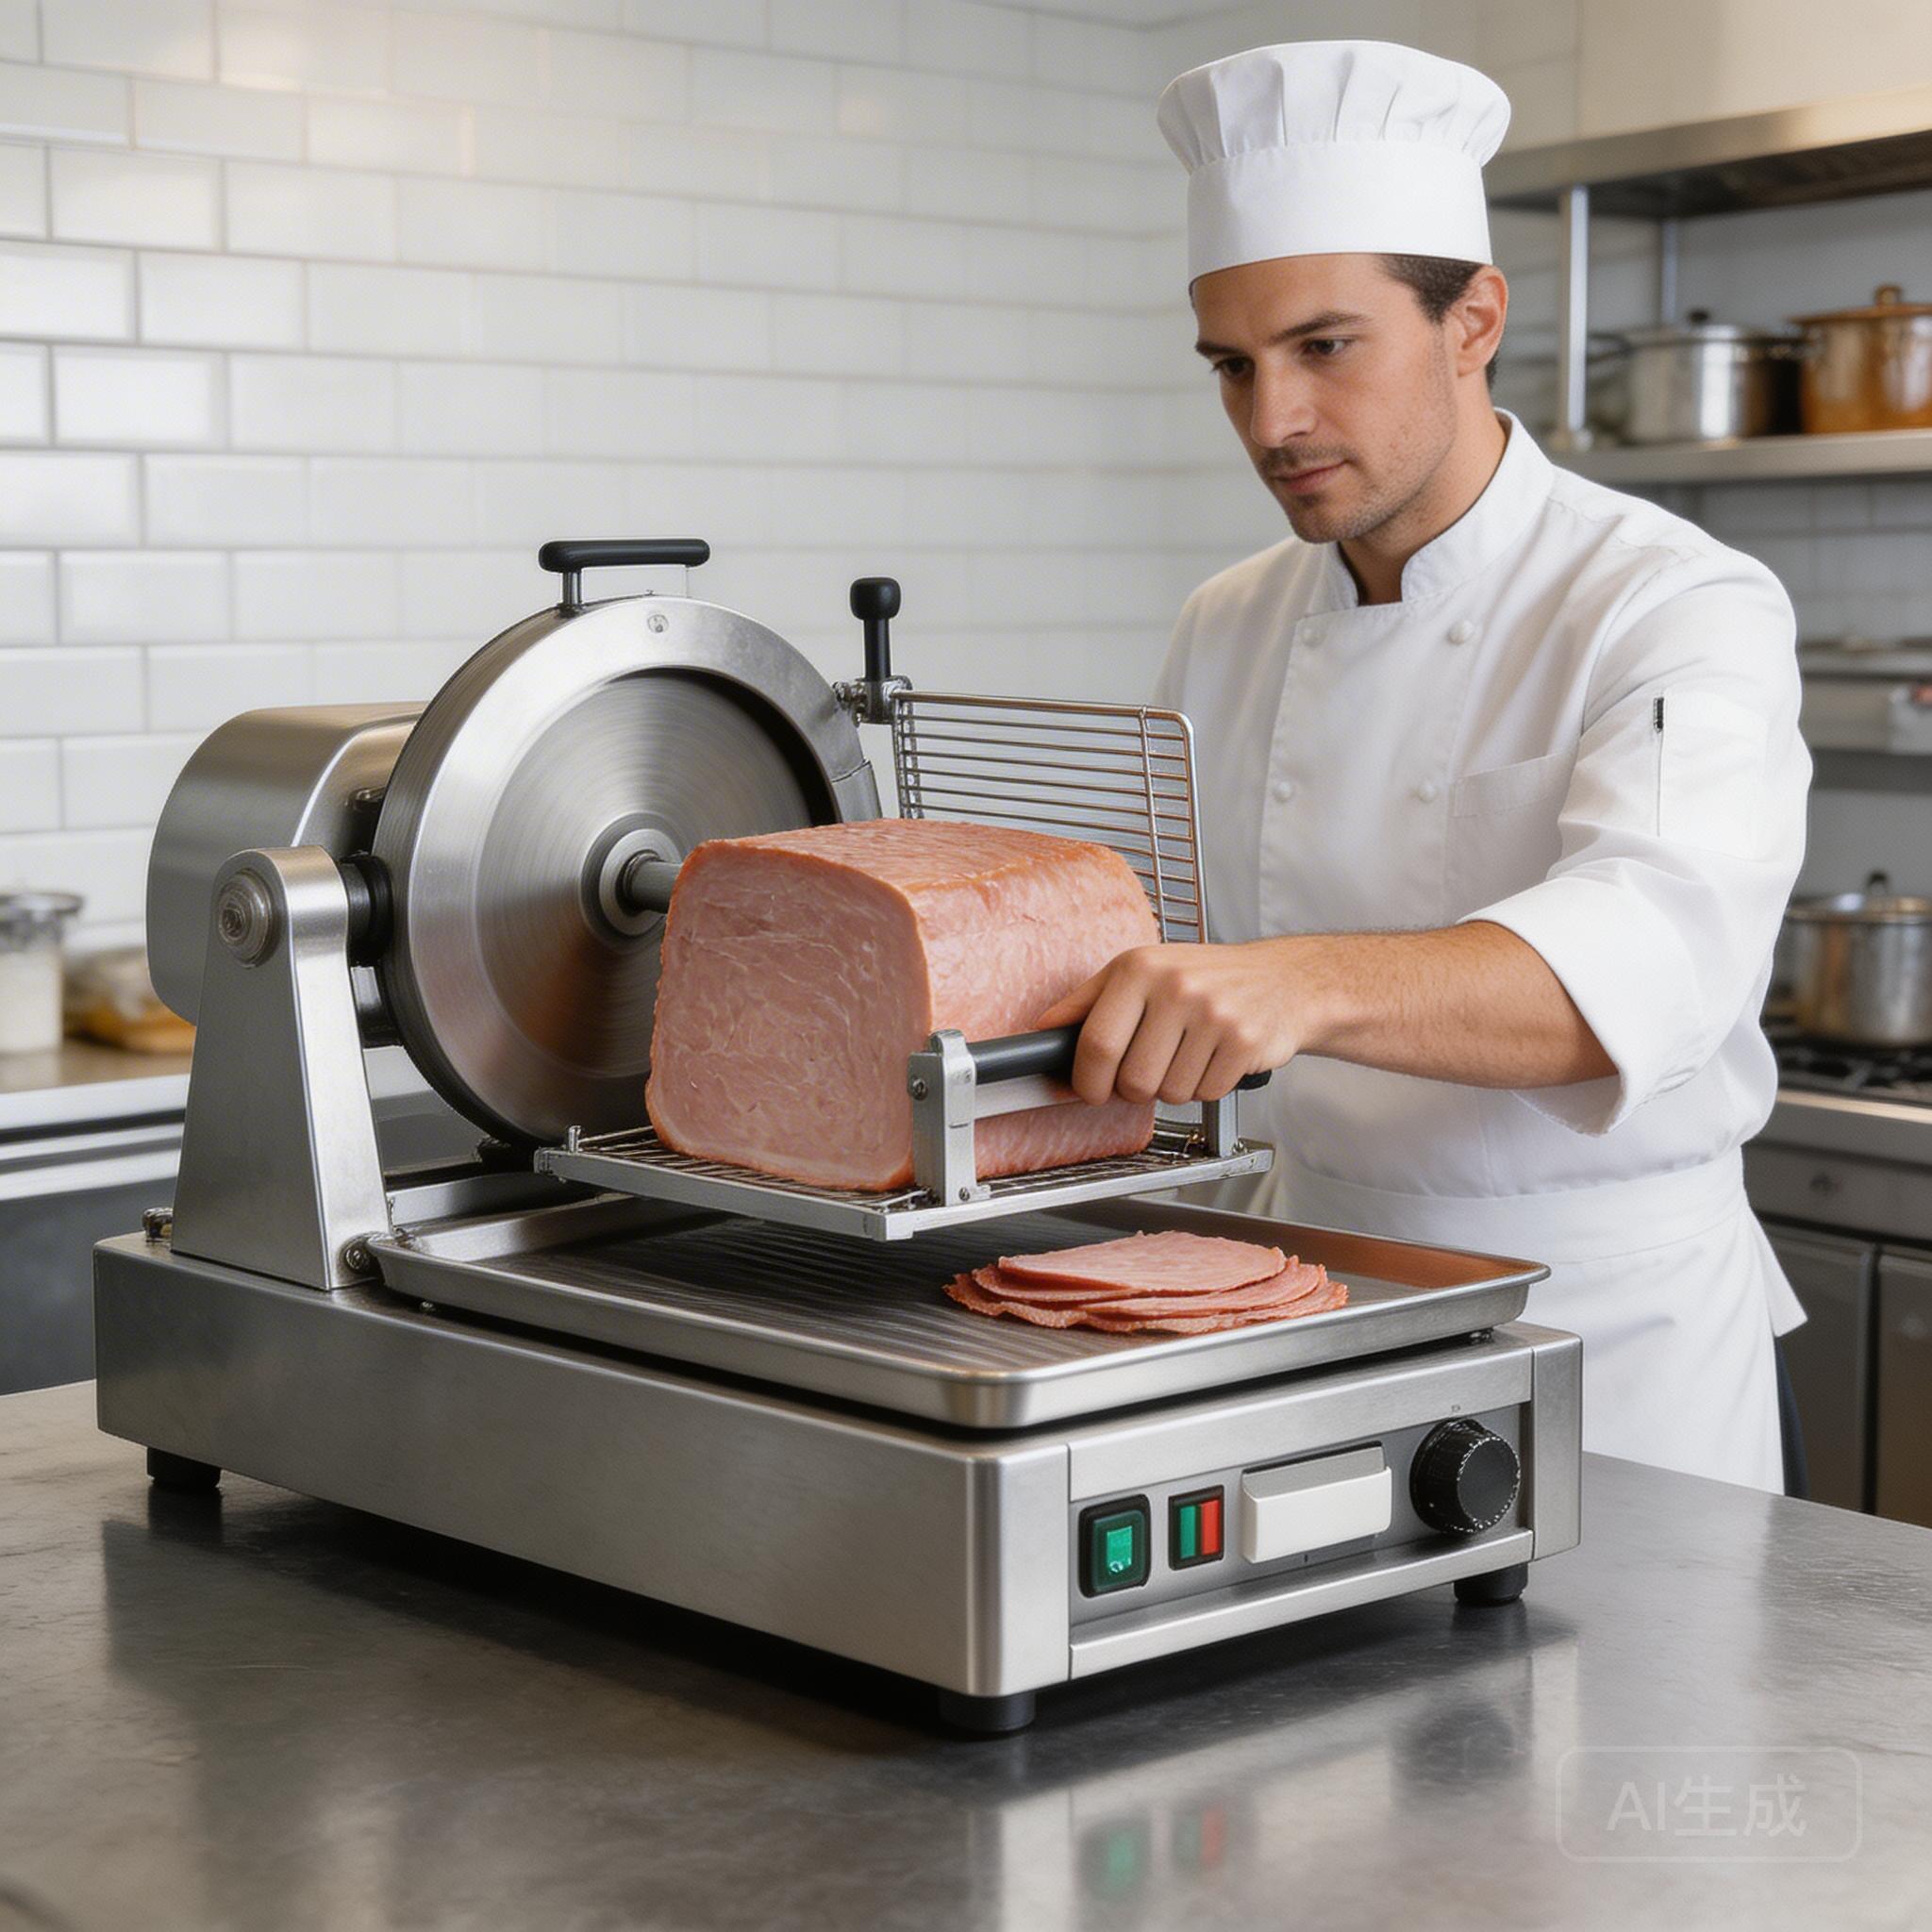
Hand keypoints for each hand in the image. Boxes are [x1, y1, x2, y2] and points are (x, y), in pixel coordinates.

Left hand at [1032, 939, 1313, 1107]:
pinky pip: (1205, 1094)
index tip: (1090, 1088)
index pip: (1096, 1043)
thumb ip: (1088, 1002)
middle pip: (1131, 1078)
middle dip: (1133, 1089)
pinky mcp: (1244, 1041)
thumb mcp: (1141, 971)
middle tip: (1147, 1070)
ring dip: (1173, 1087)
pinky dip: (1205, 1087)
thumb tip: (1044, 1033)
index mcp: (1139, 967)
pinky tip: (1214, 1058)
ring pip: (1168, 1093)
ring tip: (1188, 1055)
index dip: (1087, 1080)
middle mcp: (1175, 986)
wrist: (1283, 980)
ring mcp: (1213, 1013)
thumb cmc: (1206, 978)